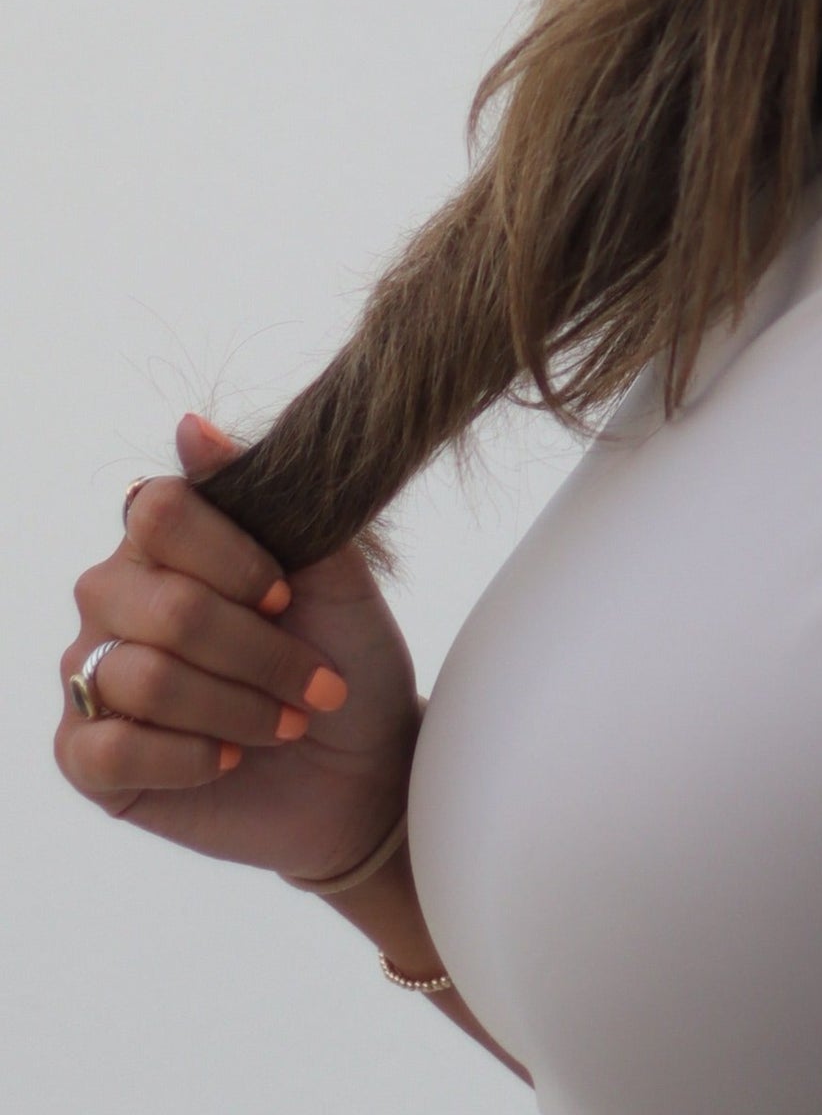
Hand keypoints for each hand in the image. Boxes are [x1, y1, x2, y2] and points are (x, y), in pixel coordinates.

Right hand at [55, 413, 419, 884]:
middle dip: (255, 651)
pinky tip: (230, 758)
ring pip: (142, 678)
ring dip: (236, 707)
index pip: (159, 510)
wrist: (361, 769)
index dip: (231, 558)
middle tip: (312, 683)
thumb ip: (269, 498)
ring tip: (285, 723)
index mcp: (166, 541)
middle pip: (162, 604)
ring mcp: (92, 676)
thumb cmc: (345, 658)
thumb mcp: (332, 574)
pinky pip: (111, 748)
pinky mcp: (87, 758)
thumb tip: (191, 425)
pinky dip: (189, 757)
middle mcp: (114, 599)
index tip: (288, 596)